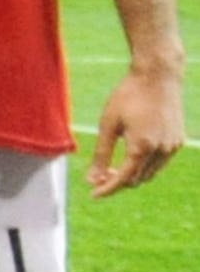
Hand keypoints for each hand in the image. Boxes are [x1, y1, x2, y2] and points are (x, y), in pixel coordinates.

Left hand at [95, 63, 180, 197]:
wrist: (158, 76)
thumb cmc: (128, 96)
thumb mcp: (108, 124)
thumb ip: (101, 154)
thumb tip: (92, 179)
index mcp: (143, 146)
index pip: (124, 179)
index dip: (108, 189)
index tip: (93, 195)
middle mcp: (162, 149)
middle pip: (138, 179)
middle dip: (118, 182)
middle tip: (99, 176)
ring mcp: (173, 146)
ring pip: (151, 173)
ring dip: (132, 175)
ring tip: (112, 167)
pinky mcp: (178, 140)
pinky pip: (160, 162)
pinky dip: (145, 165)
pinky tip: (131, 155)